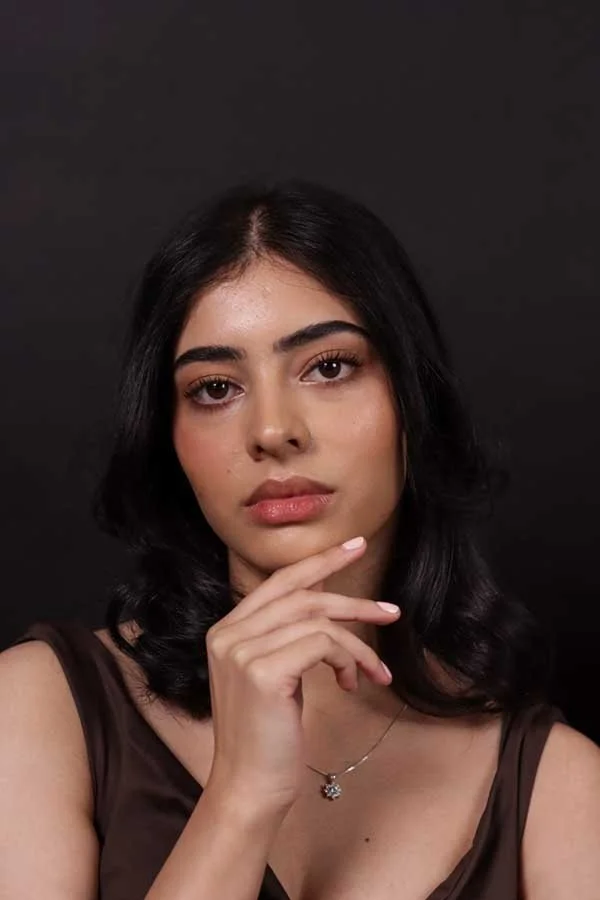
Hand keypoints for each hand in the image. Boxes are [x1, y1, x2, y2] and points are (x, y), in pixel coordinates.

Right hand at [204, 536, 400, 812]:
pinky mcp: (262, 671)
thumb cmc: (268, 735)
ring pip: (318, 621)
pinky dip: (349, 659)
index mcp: (227, 630)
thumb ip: (287, 636)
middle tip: (391, 610)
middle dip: (352, 599)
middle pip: (302, 595)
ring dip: (358, 644)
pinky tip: (351, 684)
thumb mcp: (274, 674)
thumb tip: (326, 601)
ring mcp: (242, 651)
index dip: (319, 562)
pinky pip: (322, 644)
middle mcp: (228, 633)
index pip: (278, 582)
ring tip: (376, 670)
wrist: (249, 787)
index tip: (354, 546)